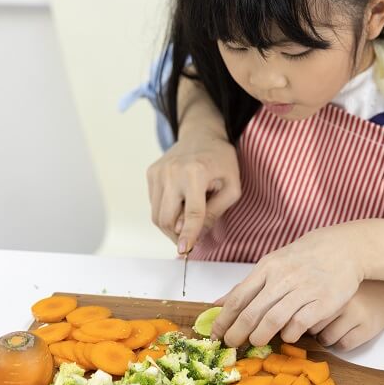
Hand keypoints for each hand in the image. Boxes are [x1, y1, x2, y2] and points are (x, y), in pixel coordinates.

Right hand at [147, 131, 240, 252]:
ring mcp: (158, 172)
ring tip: (187, 220)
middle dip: (178, 235)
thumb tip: (196, 234)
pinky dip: (166, 212)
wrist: (201, 134)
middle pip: (167, 218)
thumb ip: (216, 211)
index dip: (189, 235)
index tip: (184, 251)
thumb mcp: (232, 187)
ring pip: (157, 214)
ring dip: (171, 226)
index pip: (192, 212)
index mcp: (196, 172)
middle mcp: (172, 172)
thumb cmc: (221, 161)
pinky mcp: (151, 173)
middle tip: (190, 239)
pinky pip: (154, 204)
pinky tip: (179, 203)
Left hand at [210, 224, 367, 346]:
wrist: (343, 248)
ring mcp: (303, 290)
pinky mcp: (323, 302)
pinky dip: (289, 333)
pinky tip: (286, 336)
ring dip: (260, 335)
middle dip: (237, 332)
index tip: (215, 334)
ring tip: (254, 343)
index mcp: (267, 268)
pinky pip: (300, 323)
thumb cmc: (304, 258)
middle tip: (230, 344)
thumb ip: (248, 285)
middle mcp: (282, 278)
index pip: (238, 298)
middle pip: (252, 311)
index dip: (224, 319)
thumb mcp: (272, 264)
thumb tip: (218, 304)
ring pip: (273, 319)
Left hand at [308, 281, 383, 350]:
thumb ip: (311, 298)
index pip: (303, 312)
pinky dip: (339, 345)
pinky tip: (343, 336)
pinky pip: (343, 345)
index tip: (306, 317)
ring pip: (326, 339)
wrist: (383, 295)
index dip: (303, 319)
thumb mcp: (330, 289)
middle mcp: (342, 301)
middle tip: (321, 324)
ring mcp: (356, 315)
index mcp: (329, 289)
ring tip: (331, 330)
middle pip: (313, 327)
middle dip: (313, 330)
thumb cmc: (348, 295)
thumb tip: (289, 320)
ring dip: (325, 340)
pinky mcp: (367, 329)